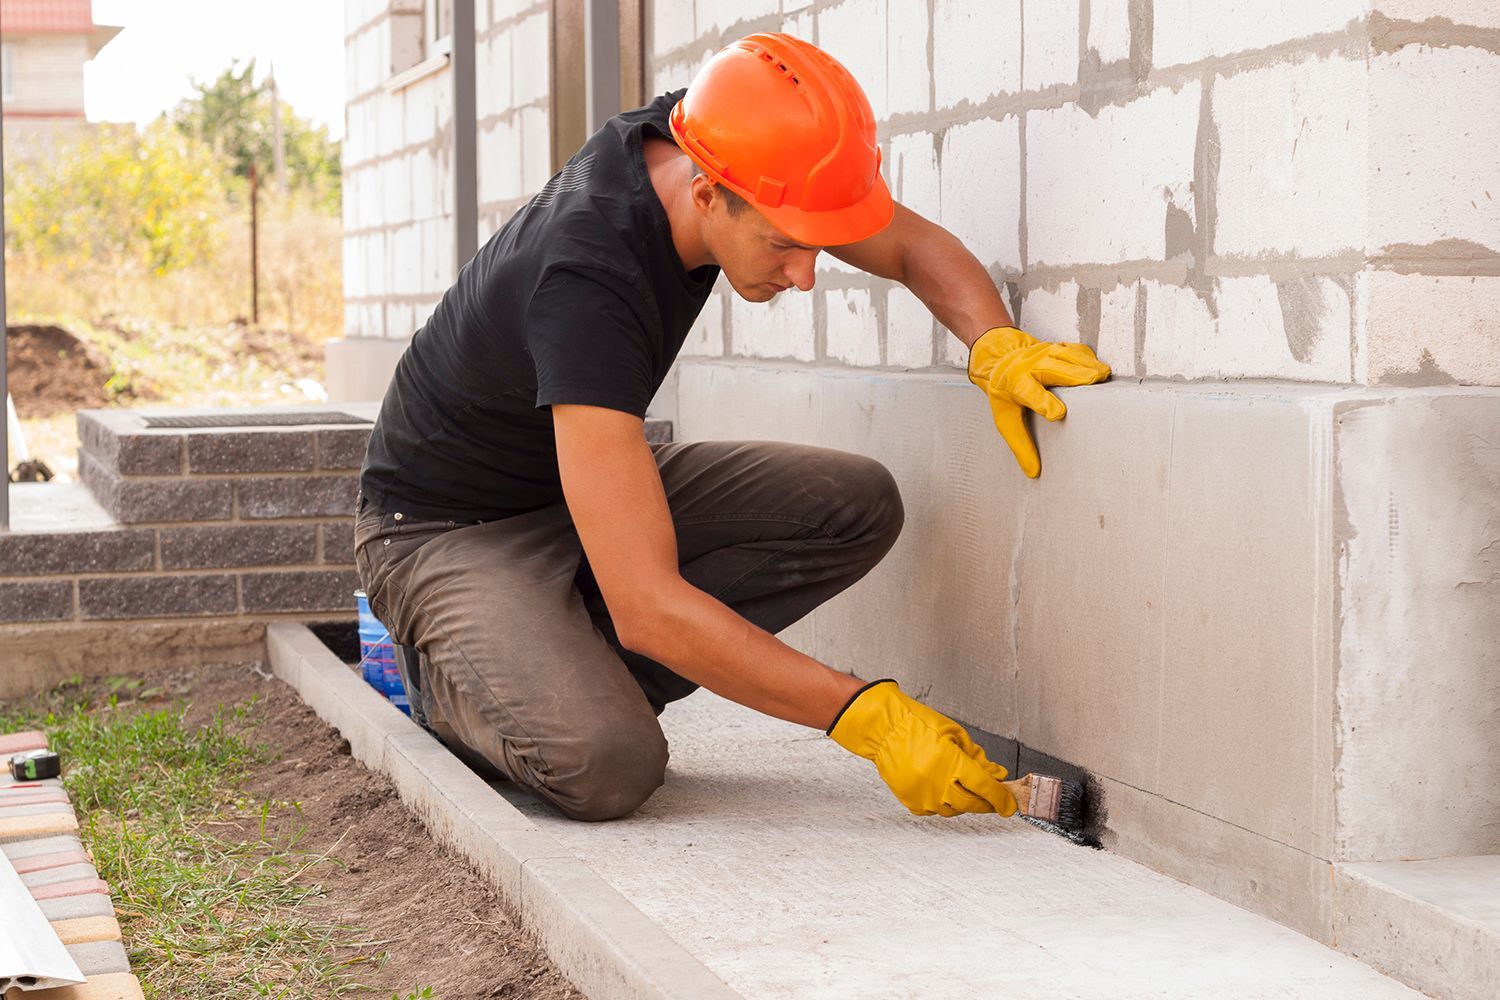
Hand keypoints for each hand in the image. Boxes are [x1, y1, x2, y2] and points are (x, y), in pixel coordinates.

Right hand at [827, 679, 1017, 816]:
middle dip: (986, 802)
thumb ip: (977, 757)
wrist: (883, 730)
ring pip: (954, 810)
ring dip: (964, 802)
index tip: (1010, 804)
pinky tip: (941, 787)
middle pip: (973, 803)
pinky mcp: (911, 802)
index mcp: (951, 762)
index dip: (1002, 798)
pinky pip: (935, 810)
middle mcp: (937, 783)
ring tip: (961, 786)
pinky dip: (943, 802)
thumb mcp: (955, 734)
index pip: (985, 788)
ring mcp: (923, 796)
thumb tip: (996, 775)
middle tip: (992, 797)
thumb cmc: (918, 725)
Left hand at [966, 325, 1110, 477]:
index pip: (1028, 392)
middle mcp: (1029, 366)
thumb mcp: (1005, 419)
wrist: (1000, 358)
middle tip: (1093, 383)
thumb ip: (1020, 445)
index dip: (1043, 402)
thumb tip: (1033, 472)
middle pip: (1053, 369)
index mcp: (1014, 384)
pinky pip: (1076, 350)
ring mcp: (1044, 353)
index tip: (1057, 413)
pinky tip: (1099, 368)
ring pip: (1067, 356)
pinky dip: (1089, 358)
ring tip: (1103, 376)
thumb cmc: (1005, 391)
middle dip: (1073, 375)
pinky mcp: (1058, 347)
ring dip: (1086, 365)